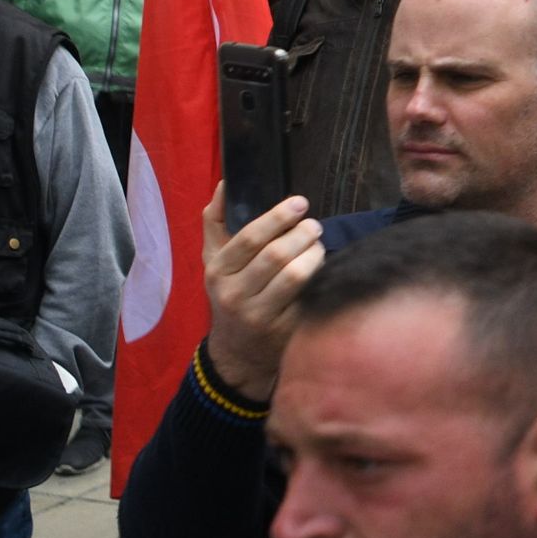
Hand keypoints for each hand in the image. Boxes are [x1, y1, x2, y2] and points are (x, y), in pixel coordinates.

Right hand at [201, 186, 324, 403]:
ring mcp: (259, 316)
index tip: (300, 203)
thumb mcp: (214, 261)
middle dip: (302, 234)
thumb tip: (225, 184)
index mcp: (217, 272)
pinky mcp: (283, 331)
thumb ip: (215, 222)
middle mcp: (234, 295)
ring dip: (315, 254)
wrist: (238, 353)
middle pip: (276, 255)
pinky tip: (322, 270)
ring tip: (318, 246)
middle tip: (314, 226)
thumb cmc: (230, 294)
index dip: (277, 217)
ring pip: (296, 275)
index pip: (248, 239)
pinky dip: (320, 277)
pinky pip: (309, 296)